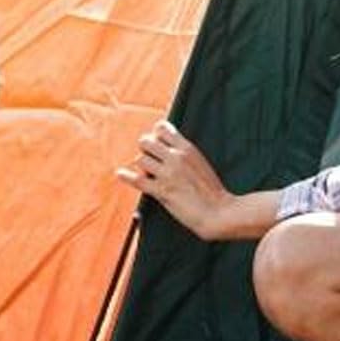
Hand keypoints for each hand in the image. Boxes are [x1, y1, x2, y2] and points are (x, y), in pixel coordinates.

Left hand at [115, 118, 234, 238]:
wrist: (219, 212)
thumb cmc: (211, 189)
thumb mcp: (199, 162)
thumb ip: (183, 152)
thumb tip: (166, 145)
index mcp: (186, 148)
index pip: (161, 128)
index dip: (155, 134)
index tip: (156, 142)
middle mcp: (176, 158)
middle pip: (146, 142)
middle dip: (144, 149)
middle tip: (149, 159)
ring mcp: (168, 174)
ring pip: (141, 160)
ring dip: (142, 167)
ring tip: (148, 174)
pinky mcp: (163, 191)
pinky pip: (138, 180)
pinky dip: (126, 177)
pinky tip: (120, 174)